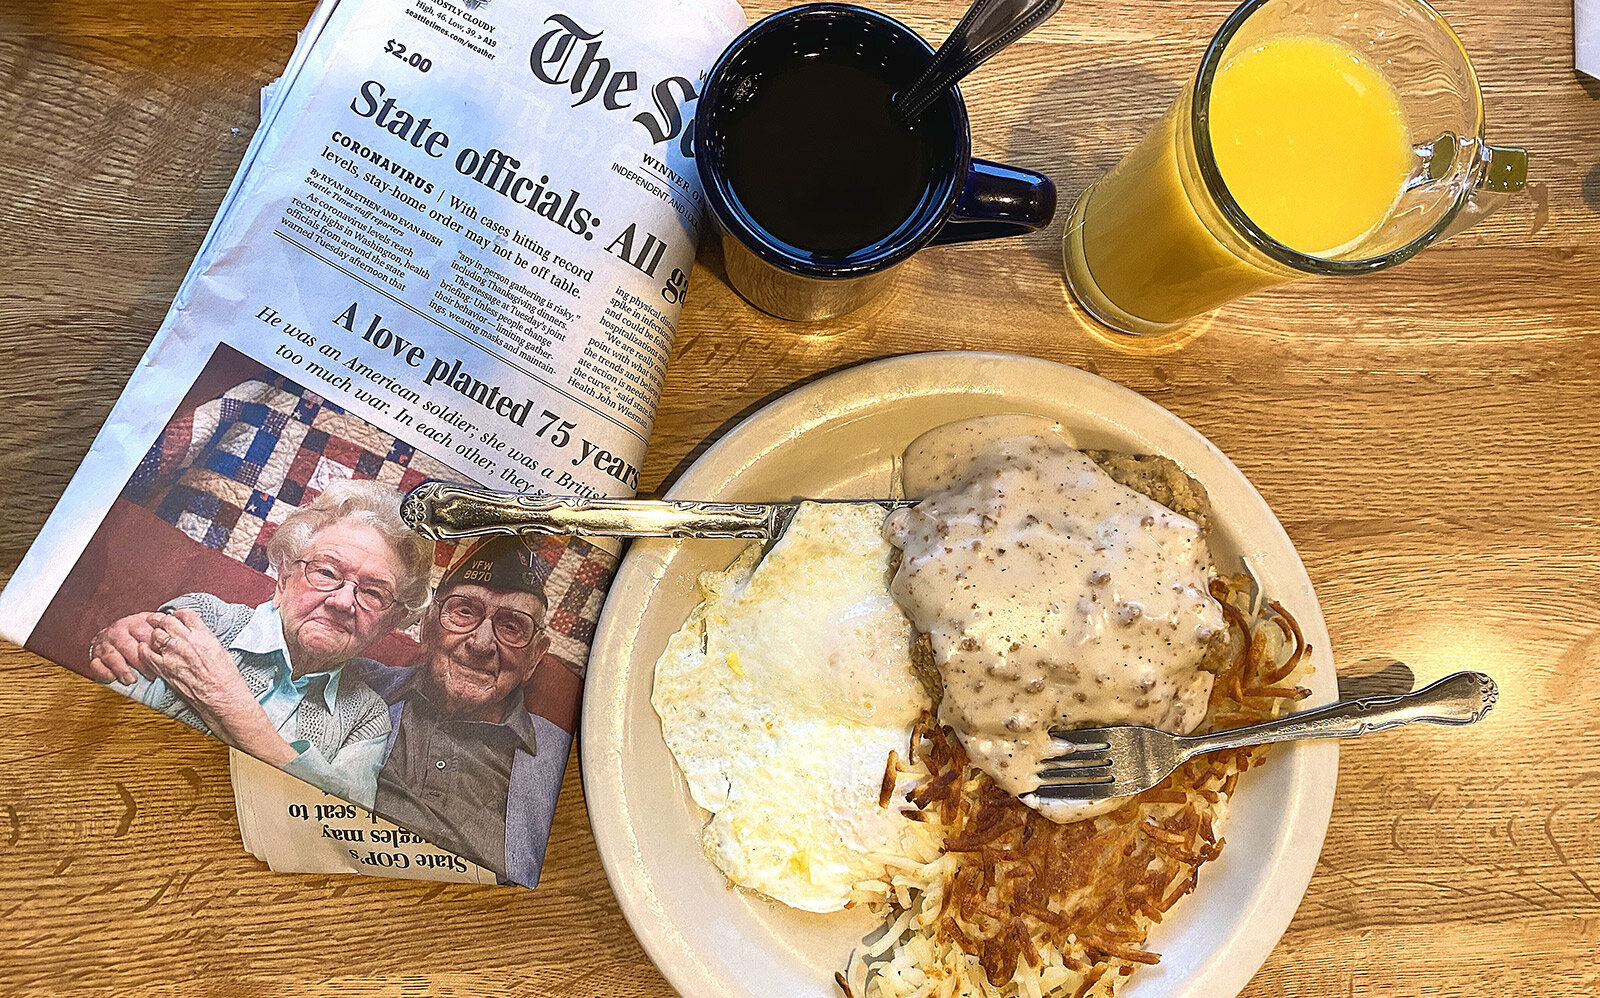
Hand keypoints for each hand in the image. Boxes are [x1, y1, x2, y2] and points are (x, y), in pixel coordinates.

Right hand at [87, 612, 159, 684]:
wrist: (111, 634)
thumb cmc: (138, 633)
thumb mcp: (151, 627)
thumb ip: (164, 630)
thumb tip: (186, 632)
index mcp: (135, 622)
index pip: (145, 633)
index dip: (154, 647)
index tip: (164, 660)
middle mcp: (118, 631)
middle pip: (128, 645)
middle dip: (140, 661)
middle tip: (151, 675)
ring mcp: (104, 643)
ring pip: (112, 656)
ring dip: (122, 669)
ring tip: (132, 680)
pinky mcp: (94, 656)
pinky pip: (96, 665)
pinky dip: (104, 672)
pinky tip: (113, 679)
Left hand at [137, 610, 297, 766]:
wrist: (221, 696)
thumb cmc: (225, 677)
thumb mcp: (220, 650)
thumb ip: (205, 639)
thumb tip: (197, 635)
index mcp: (203, 634)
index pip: (186, 614)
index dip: (178, 614)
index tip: (176, 616)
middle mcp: (186, 641)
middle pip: (167, 621)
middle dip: (161, 620)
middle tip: (157, 620)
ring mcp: (173, 654)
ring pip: (155, 634)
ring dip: (153, 634)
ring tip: (153, 635)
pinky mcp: (164, 668)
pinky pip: (146, 653)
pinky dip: (143, 649)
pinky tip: (144, 649)